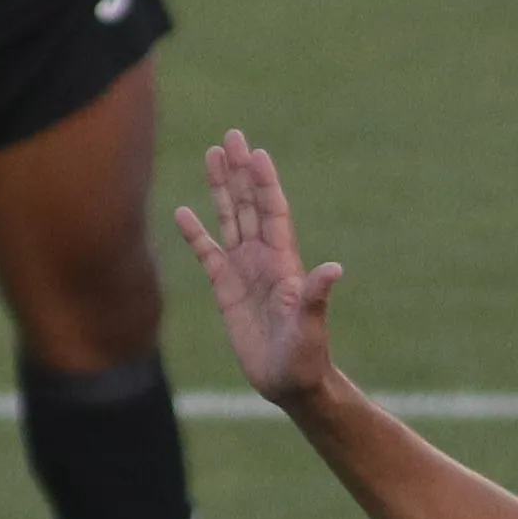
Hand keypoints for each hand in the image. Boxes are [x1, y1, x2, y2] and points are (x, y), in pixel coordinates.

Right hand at [173, 130, 343, 408]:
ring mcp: (244, 270)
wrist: (289, 382)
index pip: (273, 212)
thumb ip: (315, 296)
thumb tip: (335, 269)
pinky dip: (195, 233)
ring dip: (222, 188)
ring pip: (230, 219)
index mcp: (284, 262)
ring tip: (212, 155)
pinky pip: (207, 252)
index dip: (265, 183)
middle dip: (241, 171)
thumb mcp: (310, 326)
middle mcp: (264, 258)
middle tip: (232, 136)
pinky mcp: (225, 288)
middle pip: (250, 205)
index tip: (257, 153)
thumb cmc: (305, 356)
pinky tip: (182, 211)